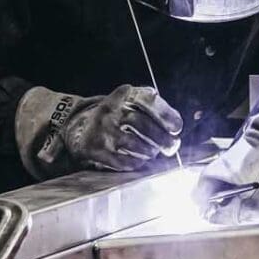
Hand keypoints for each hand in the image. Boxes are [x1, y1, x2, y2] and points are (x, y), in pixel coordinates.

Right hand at [18, 84, 183, 175]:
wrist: (82, 129)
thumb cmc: (117, 116)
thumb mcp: (131, 103)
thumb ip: (154, 107)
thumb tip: (176, 124)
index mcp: (121, 95)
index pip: (146, 99)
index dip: (164, 114)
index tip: (176, 127)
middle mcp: (109, 111)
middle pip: (141, 124)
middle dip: (162, 138)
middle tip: (172, 146)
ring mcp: (101, 132)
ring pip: (136, 145)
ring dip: (150, 151)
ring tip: (153, 151)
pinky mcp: (96, 151)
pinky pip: (125, 161)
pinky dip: (137, 162)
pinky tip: (139, 159)